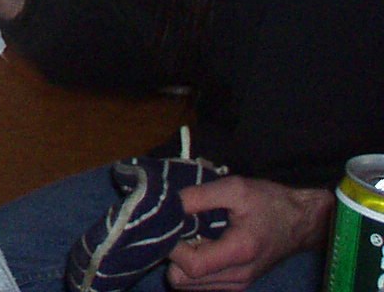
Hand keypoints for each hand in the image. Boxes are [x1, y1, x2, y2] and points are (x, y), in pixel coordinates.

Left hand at [167, 176, 333, 290]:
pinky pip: (202, 285)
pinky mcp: (237, 284)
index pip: (191, 267)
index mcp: (239, 252)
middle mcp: (239, 276)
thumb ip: (199, 196)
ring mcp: (239, 284)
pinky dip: (194, 269)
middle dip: (173, 257)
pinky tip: (202, 246)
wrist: (301, 221)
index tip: (171, 226)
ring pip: (189, 287)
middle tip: (180, 231)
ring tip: (191, 237)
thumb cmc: (269, 202)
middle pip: (184, 282)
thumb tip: (169, 205)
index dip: (172, 248)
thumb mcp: (235, 188)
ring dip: (182, 264)